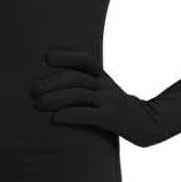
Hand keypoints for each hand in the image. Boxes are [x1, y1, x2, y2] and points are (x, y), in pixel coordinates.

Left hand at [30, 48, 161, 146]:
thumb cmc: (117, 110)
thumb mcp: (105, 92)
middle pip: (75, 78)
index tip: (46, 58)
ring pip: (78, 94)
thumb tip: (55, 86)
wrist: (148, 125)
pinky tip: (55, 119)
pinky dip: (69, 115)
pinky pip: (86, 115)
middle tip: (33, 91)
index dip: (66, 56)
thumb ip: (87, 86)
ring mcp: (109, 101)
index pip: (85, 60)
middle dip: (51, 82)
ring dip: (55, 98)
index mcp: (103, 77)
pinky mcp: (110, 119)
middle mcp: (106, 86)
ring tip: (37, 104)